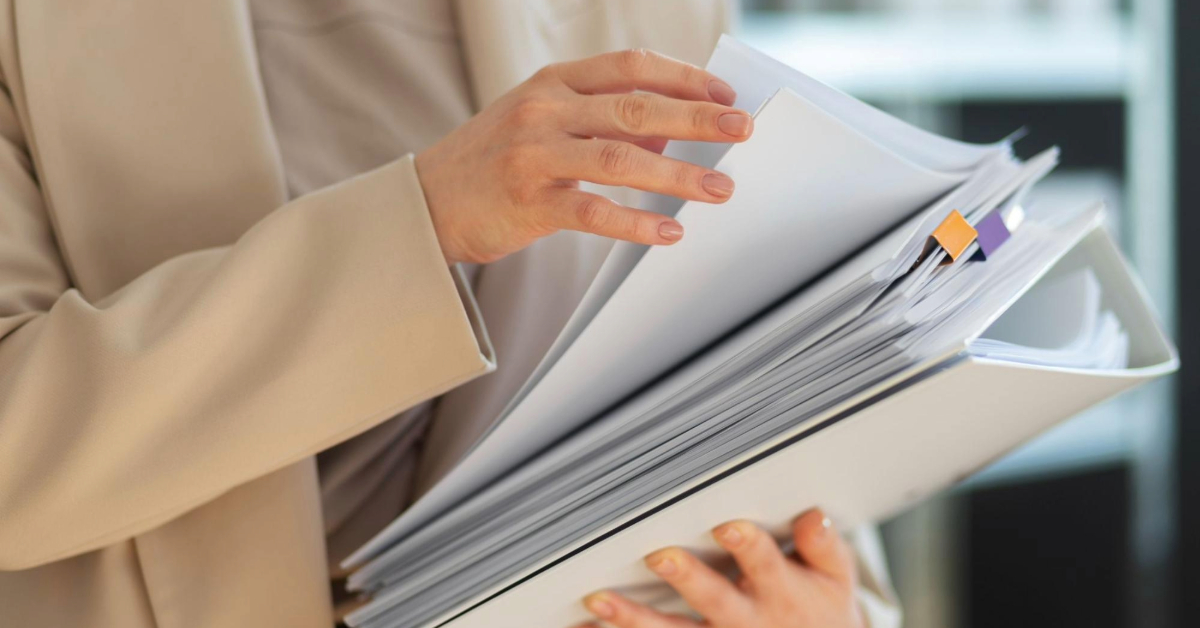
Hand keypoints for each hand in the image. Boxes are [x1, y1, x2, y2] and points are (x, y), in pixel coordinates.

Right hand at [415, 49, 752, 264]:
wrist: (427, 201)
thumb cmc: (492, 159)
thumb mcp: (543, 121)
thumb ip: (602, 120)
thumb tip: (670, 128)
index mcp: (553, 82)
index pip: (630, 67)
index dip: (683, 78)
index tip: (724, 94)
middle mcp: (545, 109)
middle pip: (636, 107)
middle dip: (698, 118)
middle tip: (741, 130)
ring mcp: (535, 154)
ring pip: (622, 158)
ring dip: (678, 173)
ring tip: (719, 188)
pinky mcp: (529, 202)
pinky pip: (594, 212)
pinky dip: (637, 222)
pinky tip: (668, 231)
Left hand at [579, 509, 864, 627]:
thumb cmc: (820, 607)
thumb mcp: (836, 578)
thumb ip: (823, 546)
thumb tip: (810, 516)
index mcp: (782, 591)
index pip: (765, 563)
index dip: (748, 546)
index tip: (728, 526)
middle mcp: (747, 620)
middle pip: (714, 600)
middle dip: (687, 578)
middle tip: (658, 556)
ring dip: (634, 619)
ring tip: (598, 600)